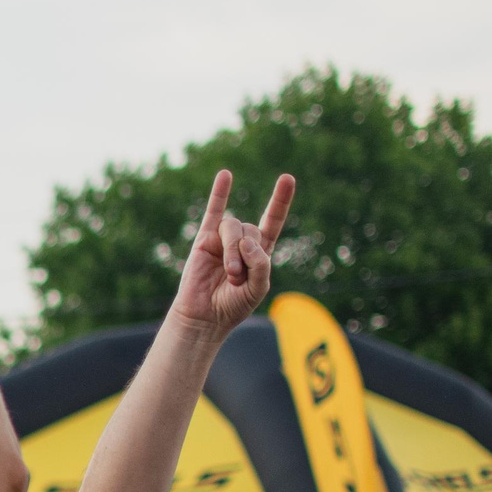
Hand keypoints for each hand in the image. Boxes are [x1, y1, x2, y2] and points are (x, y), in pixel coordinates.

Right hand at [169, 170, 293, 335]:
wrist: (204, 317)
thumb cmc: (232, 305)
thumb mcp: (258, 287)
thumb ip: (260, 263)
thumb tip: (247, 240)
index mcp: (260, 251)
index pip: (273, 221)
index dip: (280, 201)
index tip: (287, 179)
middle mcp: (242, 241)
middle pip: (251, 231)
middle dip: (247, 254)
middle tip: (236, 278)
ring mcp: (222, 239)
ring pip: (233, 228)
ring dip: (233, 250)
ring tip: (229, 273)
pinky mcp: (204, 240)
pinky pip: (213, 212)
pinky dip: (220, 193)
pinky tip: (226, 175)